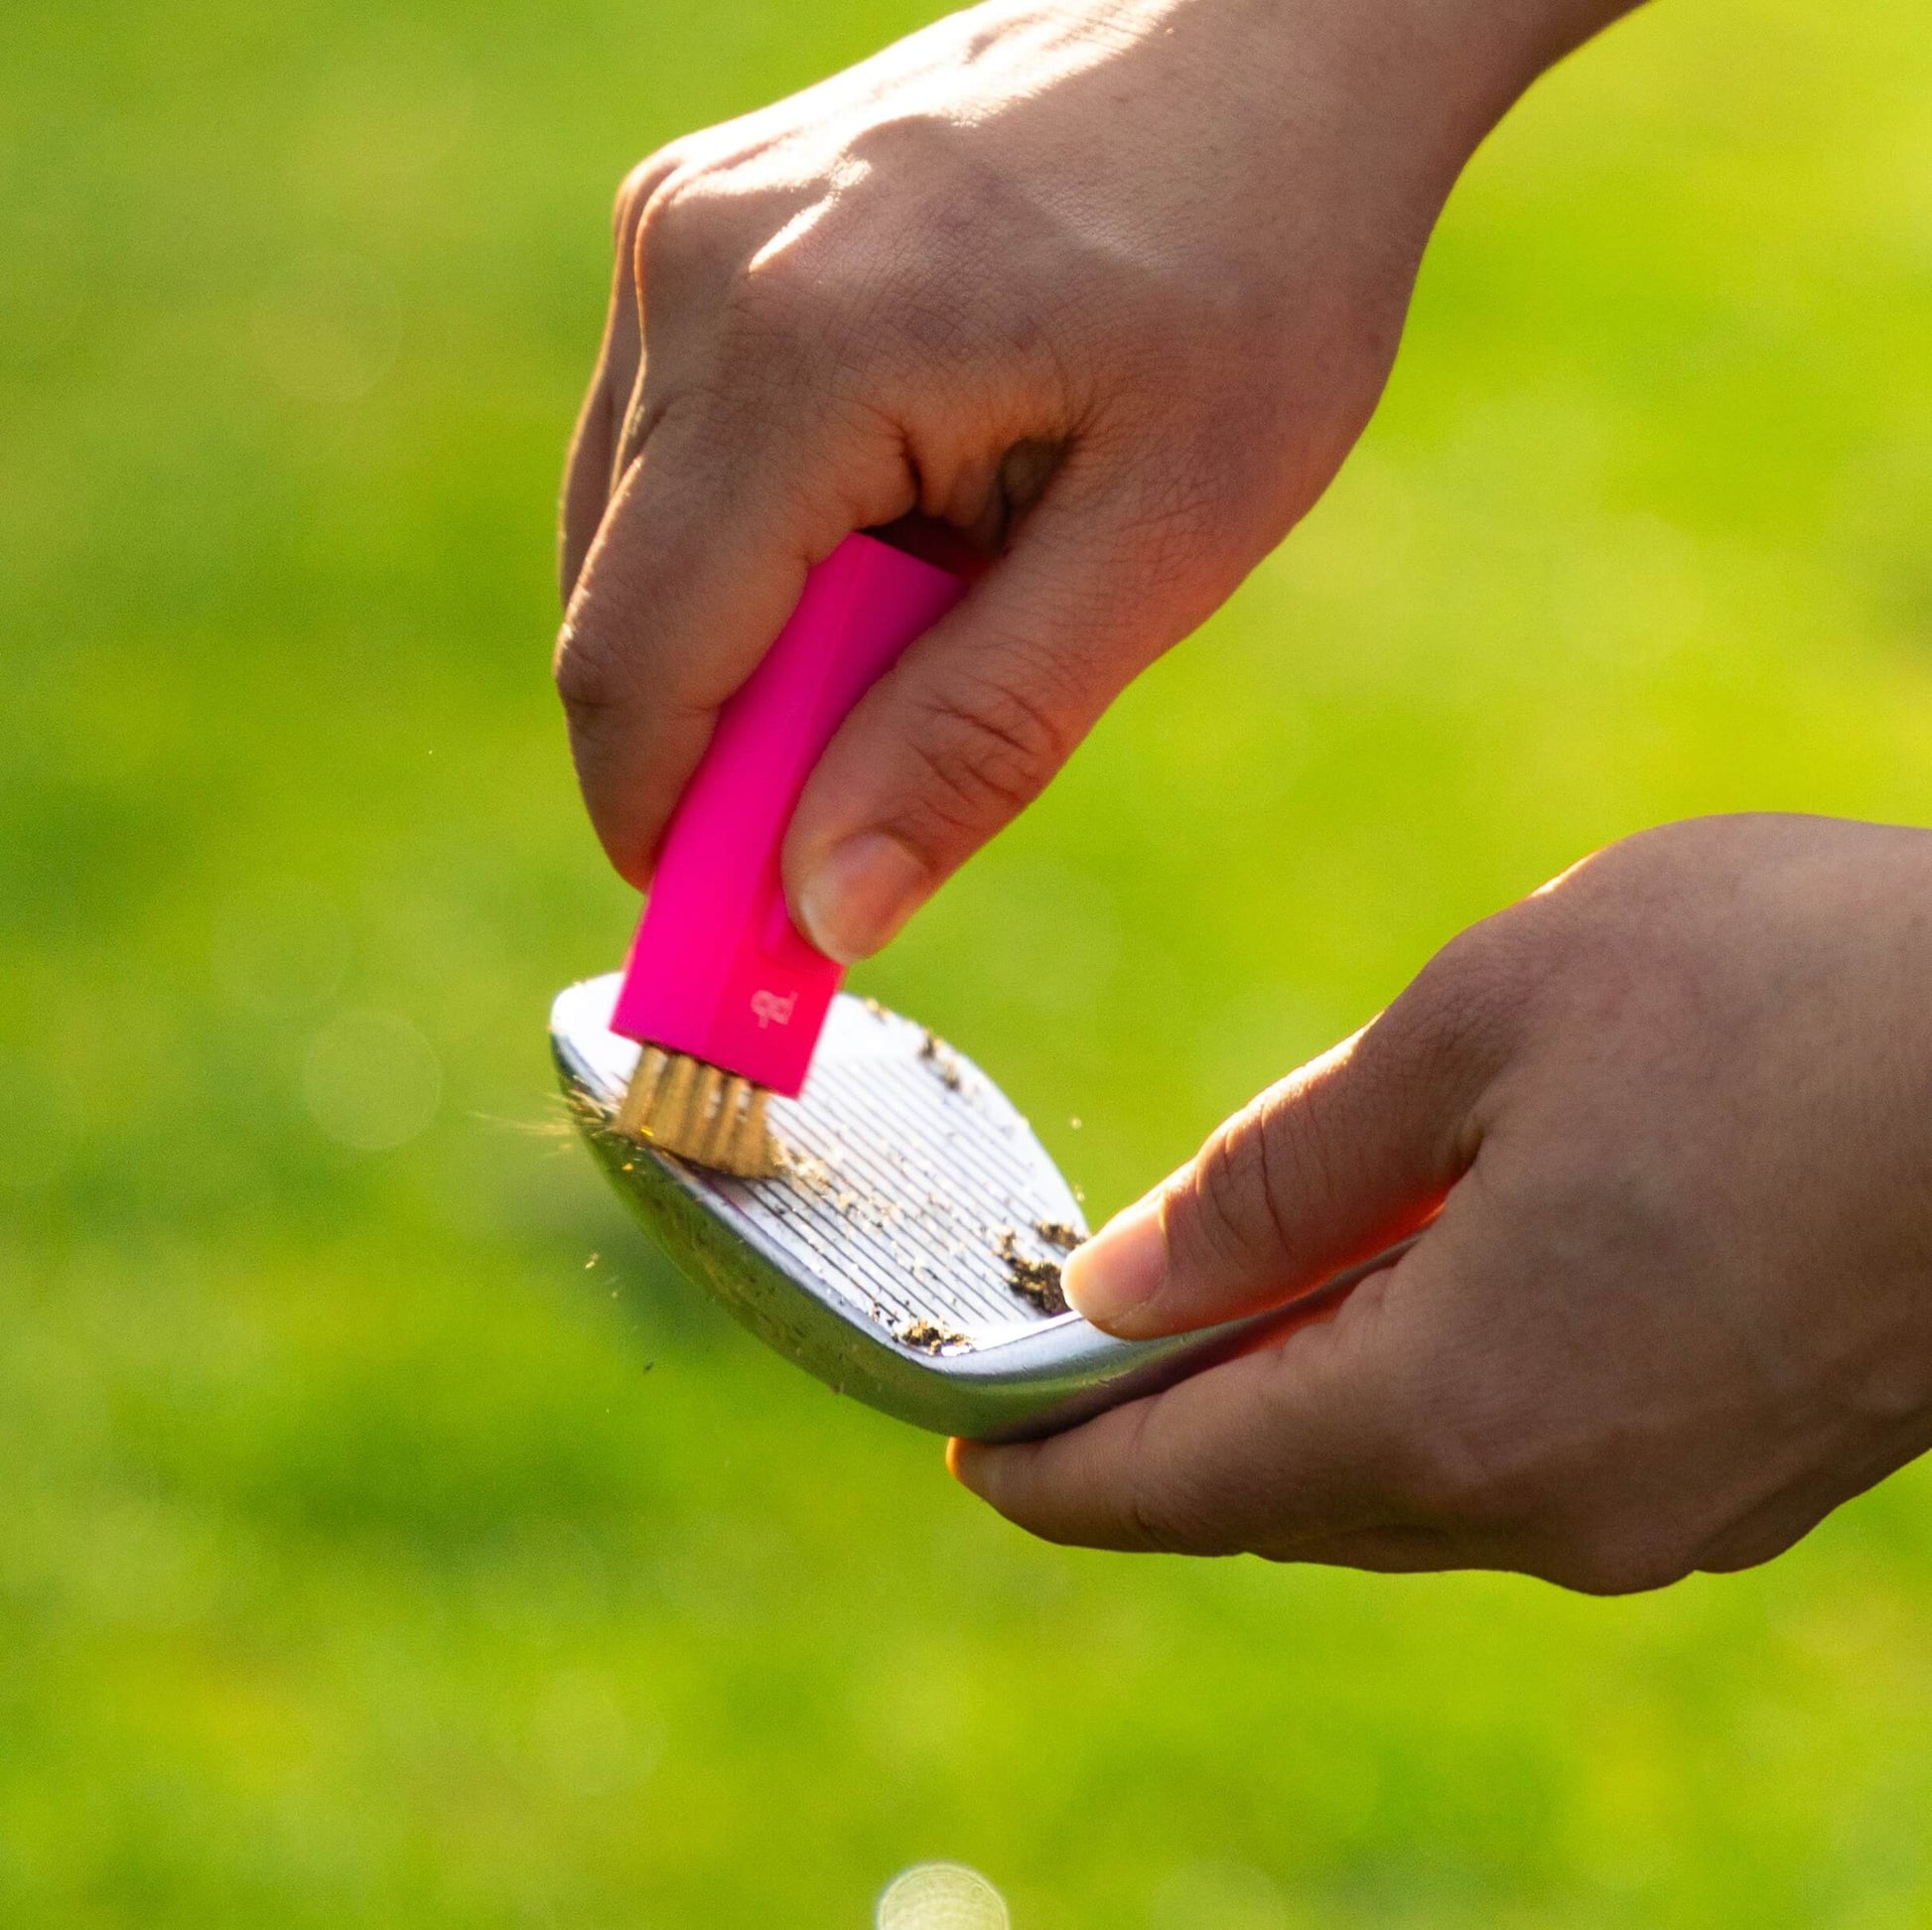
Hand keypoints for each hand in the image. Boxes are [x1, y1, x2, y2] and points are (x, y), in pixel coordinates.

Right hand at [556, 0, 1622, 960]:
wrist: (1277, 30)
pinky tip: (903, 520)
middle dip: (729, 755)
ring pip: (633, 543)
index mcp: (800, 350)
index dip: (671, 836)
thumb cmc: (1260, 270)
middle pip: (624, 615)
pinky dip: (760, 550)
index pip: (642, 665)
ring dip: (758, 646)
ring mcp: (677, 228)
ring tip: (941, 608)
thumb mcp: (1164, 537)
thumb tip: (829, 914)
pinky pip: (672, 456)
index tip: (738, 952)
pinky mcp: (697, 223)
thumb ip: (980, 734)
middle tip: (872, 807)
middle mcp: (691, 269)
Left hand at [952, 816, 1931, 1592]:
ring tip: (1212, 1311)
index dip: (1053, 1469)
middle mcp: (1549, 1504)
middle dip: (1158, 1436)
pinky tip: (1395, 1293)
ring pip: (1399, 1486)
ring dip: (1287, 1409)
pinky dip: (1411, 1393)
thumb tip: (1126, 1282)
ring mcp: (1656, 1507)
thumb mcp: (1480, 1025)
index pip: (1182, 1484)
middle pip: (1280, 1500)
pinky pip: (1509, 1458)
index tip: (964, 1448)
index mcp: (1457, 1404)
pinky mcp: (1736, 1469)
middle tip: (1066, 1356)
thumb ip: (1285, 1177)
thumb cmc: (1786, 996)